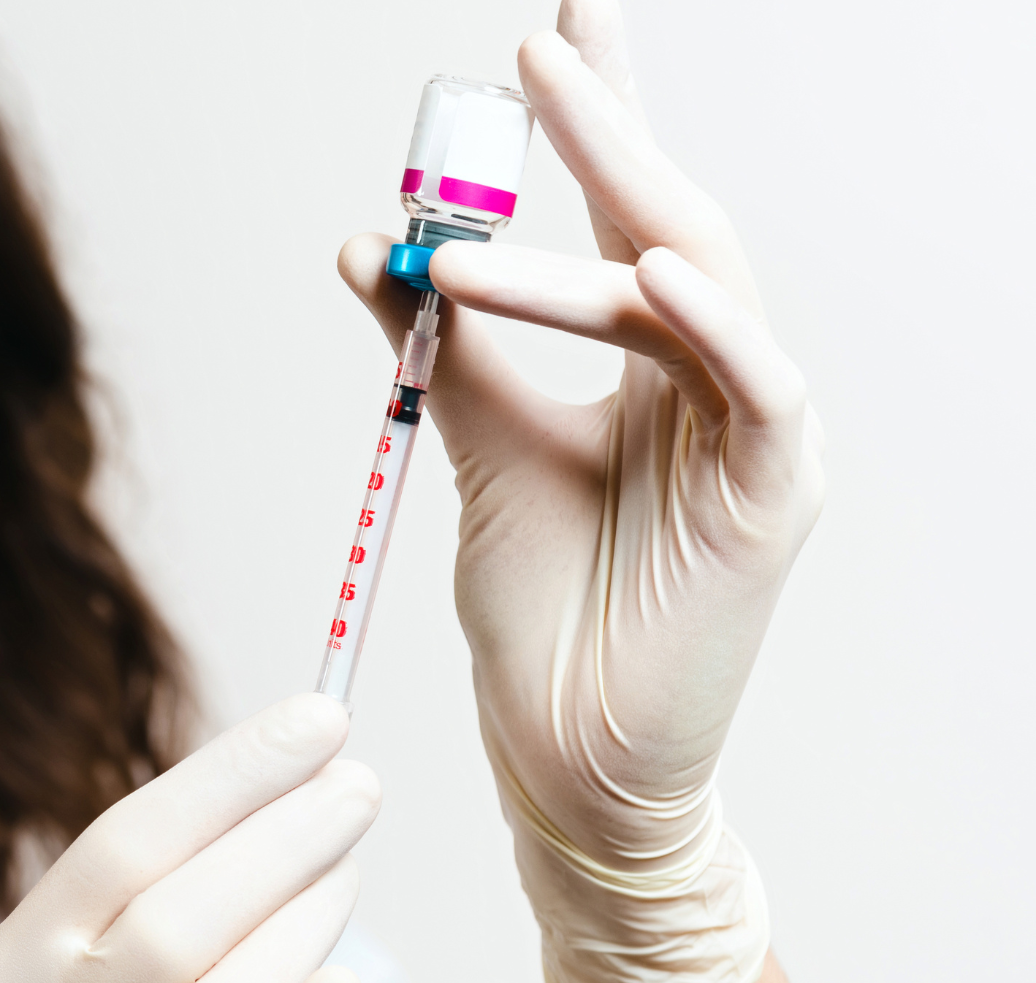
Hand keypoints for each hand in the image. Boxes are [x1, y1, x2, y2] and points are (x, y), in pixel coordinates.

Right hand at [0, 694, 375, 982]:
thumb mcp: (50, 976)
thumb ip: (134, 903)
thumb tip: (280, 792)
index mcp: (4, 975)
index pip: (122, 845)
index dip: (229, 777)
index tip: (317, 722)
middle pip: (172, 924)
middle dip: (278, 842)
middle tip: (356, 786)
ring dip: (298, 929)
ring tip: (344, 871)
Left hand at [339, 0, 823, 982]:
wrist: (568, 752)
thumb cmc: (539, 607)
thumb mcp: (476, 444)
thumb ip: (438, 345)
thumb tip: (369, 243)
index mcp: (647, 361)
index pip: (627, 216)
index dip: (603, 122)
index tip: (553, 37)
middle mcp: (708, 377)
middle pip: (669, 222)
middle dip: (610, 132)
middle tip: (543, 48)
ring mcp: (750, 431)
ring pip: (688, 292)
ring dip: (601, 224)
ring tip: (501, 181)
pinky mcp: (772, 495)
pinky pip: (754, 386)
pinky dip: (705, 324)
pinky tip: (650, 268)